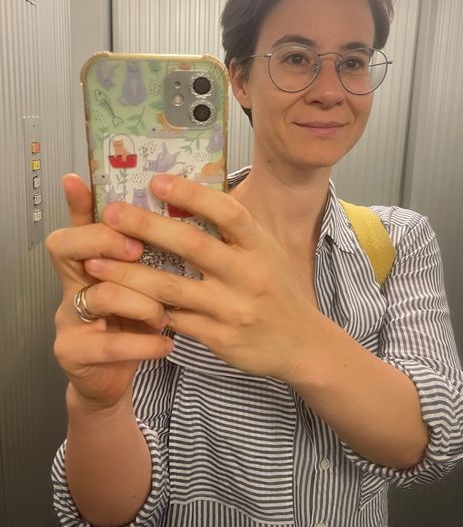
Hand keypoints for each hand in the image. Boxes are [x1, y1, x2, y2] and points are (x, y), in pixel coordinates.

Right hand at [46, 174, 173, 411]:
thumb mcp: (146, 284)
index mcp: (92, 261)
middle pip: (68, 247)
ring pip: (99, 293)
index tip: (77, 179)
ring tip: (165, 314)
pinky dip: (144, 344)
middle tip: (137, 249)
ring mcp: (69, 317)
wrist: (113, 378)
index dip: (77, 203)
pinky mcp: (74, 352)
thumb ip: (156, 255)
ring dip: (141, 301)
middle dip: (104, 242)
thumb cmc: (135, 322)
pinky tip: (166, 344)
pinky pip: (109, 344)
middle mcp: (74, 283)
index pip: (80, 223)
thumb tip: (191, 215)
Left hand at [83, 174, 323, 381]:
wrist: (303, 344)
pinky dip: (146, 308)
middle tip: (111, 214)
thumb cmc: (279, 290)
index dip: (192, 194)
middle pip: (192, 244)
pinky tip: (119, 298)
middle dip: (147, 226)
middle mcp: (248, 275)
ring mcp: (233, 309)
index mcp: (260, 247)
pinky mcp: (220, 338)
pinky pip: (175, 320)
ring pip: (172, 287)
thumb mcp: (268, 252)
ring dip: (129, 273)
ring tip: (95, 262)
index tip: (157, 182)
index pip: (227, 212)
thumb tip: (190, 198)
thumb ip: (235, 231)